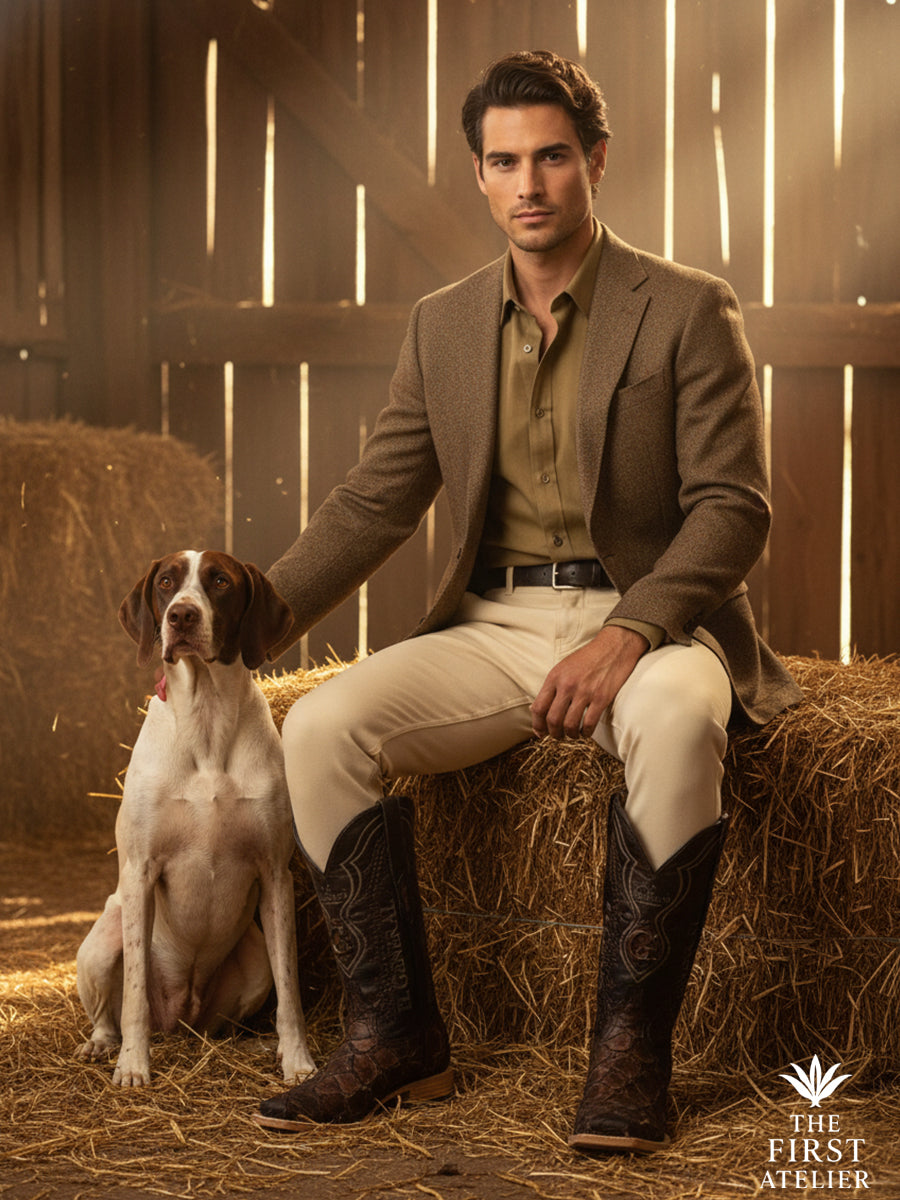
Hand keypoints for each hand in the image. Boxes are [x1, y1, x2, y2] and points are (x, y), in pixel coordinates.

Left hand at [531, 624, 648, 739]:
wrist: (613, 646)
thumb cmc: (588, 658)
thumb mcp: (563, 667)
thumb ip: (552, 686)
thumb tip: (539, 709)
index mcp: (554, 677)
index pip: (538, 707)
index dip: (537, 725)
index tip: (541, 732)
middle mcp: (567, 685)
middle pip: (552, 719)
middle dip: (553, 733)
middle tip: (558, 736)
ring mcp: (584, 692)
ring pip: (569, 724)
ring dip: (569, 735)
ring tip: (573, 735)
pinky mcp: (601, 698)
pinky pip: (589, 723)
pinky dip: (586, 733)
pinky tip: (586, 732)